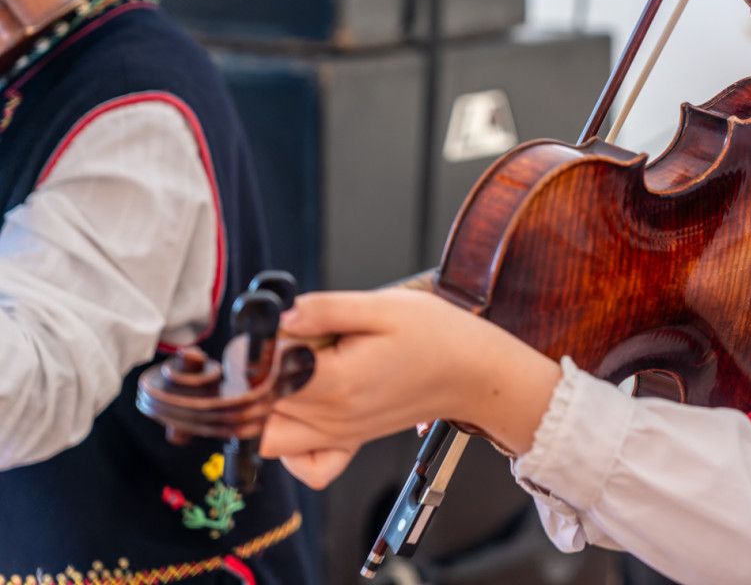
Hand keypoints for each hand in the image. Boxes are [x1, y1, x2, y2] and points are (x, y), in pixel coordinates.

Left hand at [260, 288, 560, 488]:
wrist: (474, 372)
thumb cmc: (437, 335)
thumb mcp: (382, 306)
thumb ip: (324, 309)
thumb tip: (278, 315)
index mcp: (336, 383)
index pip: (262, 376)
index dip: (256, 347)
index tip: (271, 324)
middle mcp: (331, 419)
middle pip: (256, 410)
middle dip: (255, 376)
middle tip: (283, 343)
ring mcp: (339, 436)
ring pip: (268, 439)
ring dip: (264, 408)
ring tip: (292, 372)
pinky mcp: (349, 442)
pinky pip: (305, 464)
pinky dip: (291, 448)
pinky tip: (302, 411)